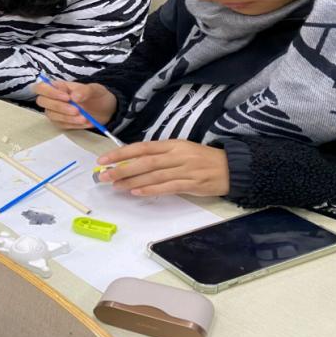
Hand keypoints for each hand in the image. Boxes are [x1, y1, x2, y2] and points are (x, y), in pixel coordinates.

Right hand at [35, 80, 116, 129]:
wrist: (106, 109)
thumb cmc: (97, 96)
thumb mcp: (95, 89)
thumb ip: (84, 90)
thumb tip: (73, 96)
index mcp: (59, 87)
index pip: (42, 87)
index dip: (50, 92)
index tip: (67, 97)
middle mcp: (54, 98)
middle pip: (42, 101)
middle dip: (59, 106)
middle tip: (77, 110)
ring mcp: (56, 111)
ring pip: (51, 115)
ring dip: (67, 117)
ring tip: (84, 118)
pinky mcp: (61, 122)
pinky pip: (61, 125)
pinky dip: (73, 124)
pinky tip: (85, 122)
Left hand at [96, 140, 229, 196]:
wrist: (232, 168)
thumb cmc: (201, 159)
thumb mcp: (180, 150)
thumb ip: (159, 155)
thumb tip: (131, 161)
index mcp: (172, 144)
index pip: (141, 147)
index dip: (121, 153)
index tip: (104, 160)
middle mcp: (176, 155)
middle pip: (144, 162)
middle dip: (121, 169)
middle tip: (104, 176)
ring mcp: (184, 169)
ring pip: (153, 175)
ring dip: (132, 181)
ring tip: (116, 185)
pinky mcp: (191, 183)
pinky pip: (167, 187)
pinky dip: (151, 189)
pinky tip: (137, 192)